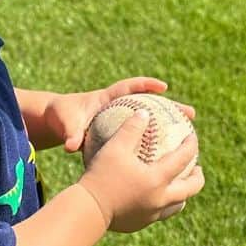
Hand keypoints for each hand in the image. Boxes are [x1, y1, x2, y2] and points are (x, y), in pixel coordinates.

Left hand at [44, 77, 195, 153]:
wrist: (55, 122)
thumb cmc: (61, 117)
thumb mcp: (65, 122)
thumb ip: (70, 133)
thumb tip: (71, 147)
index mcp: (107, 98)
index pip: (129, 87)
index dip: (146, 85)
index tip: (163, 88)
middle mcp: (118, 108)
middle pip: (149, 105)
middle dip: (170, 107)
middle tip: (190, 115)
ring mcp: (121, 121)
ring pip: (149, 123)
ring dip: (167, 129)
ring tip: (188, 139)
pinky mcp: (119, 135)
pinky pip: (141, 139)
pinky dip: (152, 146)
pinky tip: (167, 160)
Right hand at [77, 111, 203, 233]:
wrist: (87, 210)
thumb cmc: (101, 176)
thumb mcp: (115, 148)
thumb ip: (131, 129)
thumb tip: (144, 113)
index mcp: (157, 179)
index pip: (183, 159)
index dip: (191, 146)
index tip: (192, 137)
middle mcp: (160, 199)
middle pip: (190, 189)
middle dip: (198, 177)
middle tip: (197, 167)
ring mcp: (151, 214)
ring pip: (177, 206)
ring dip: (182, 194)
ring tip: (179, 185)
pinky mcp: (140, 223)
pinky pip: (158, 214)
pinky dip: (162, 204)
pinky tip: (153, 197)